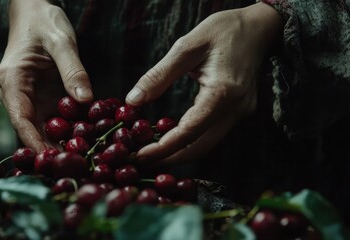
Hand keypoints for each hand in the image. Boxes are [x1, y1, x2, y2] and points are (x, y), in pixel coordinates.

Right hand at [0, 0, 92, 151]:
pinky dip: (69, 131)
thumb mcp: (60, 41)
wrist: (37, 12)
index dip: (33, 141)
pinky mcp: (45, 98)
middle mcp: (19, 94)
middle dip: (49, 149)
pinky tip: (87, 141)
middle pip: (31, 129)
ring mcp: (32, 98)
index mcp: (13, 81)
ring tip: (82, 160)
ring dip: (60, 144)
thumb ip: (72, 68)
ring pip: (44, 128)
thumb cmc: (44, 21)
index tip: (49, 158)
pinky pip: (57, 119)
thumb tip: (85, 99)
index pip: (20, 118)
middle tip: (72, 166)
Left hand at [126, 2, 282, 165]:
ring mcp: (241, 113)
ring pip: (207, 144)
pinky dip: (190, 141)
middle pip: (200, 147)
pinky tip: (171, 138)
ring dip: (179, 153)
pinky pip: (212, 134)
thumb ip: (160, 75)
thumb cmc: (224, 30)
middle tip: (140, 160)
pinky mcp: (239, 112)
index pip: (190, 130)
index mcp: (224, 92)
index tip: (139, 155)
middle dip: (170, 158)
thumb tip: (133, 101)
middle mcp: (237, 109)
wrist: (259, 27)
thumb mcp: (188, 46)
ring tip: (151, 153)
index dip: (163, 147)